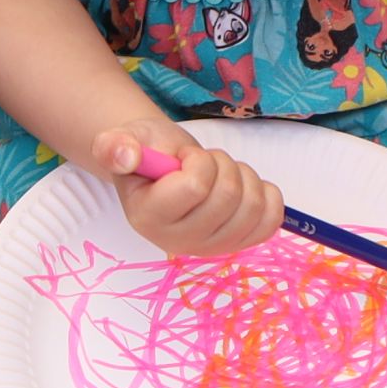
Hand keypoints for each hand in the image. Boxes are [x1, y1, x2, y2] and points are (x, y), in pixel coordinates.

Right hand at [97, 128, 281, 257]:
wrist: (163, 166)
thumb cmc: (147, 152)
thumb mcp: (125, 139)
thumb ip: (115, 145)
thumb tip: (125, 156)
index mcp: (148, 218)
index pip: (196, 187)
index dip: (197, 161)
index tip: (182, 157)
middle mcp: (180, 242)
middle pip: (228, 195)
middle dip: (222, 164)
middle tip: (203, 162)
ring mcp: (212, 248)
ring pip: (253, 205)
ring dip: (243, 175)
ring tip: (220, 173)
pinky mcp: (238, 245)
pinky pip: (271, 221)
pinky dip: (267, 195)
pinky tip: (244, 187)